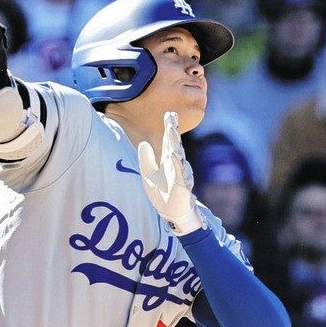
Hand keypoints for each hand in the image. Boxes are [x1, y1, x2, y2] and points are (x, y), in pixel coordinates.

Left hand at [137, 111, 202, 233]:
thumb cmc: (162, 193)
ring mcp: (180, 175)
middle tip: (171, 118)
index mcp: (168, 161)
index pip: (169, 141)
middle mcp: (176, 165)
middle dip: (173, 132)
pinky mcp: (182, 187)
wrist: (172, 212)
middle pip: (174, 145)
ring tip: (172, 133)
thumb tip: (143, 143)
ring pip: (178, 158)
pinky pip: (180, 175)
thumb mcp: (149, 175)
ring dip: (175, 145)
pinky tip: (174, 157)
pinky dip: (178, 166)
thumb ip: (146, 160)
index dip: (170, 127)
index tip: (169, 114)